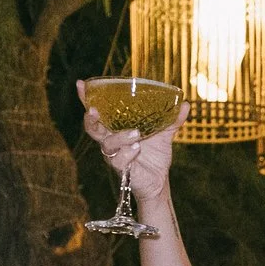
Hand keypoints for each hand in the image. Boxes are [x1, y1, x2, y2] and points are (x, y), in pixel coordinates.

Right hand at [77, 82, 188, 202]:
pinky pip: (118, 160)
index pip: (98, 112)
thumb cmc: (154, 155)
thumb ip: (172, 120)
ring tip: (136, 133)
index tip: (80, 84)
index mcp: (116, 128)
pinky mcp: (121, 169)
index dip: (86, 99)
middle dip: (90, 118)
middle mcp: (111, 141)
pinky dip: (127, 153)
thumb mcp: (164, 134)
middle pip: (93, 128)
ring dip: (119, 137)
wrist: (159, 181)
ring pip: (107, 144)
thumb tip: (184, 104)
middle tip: (93, 110)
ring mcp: (114, 155)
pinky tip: (137, 148)